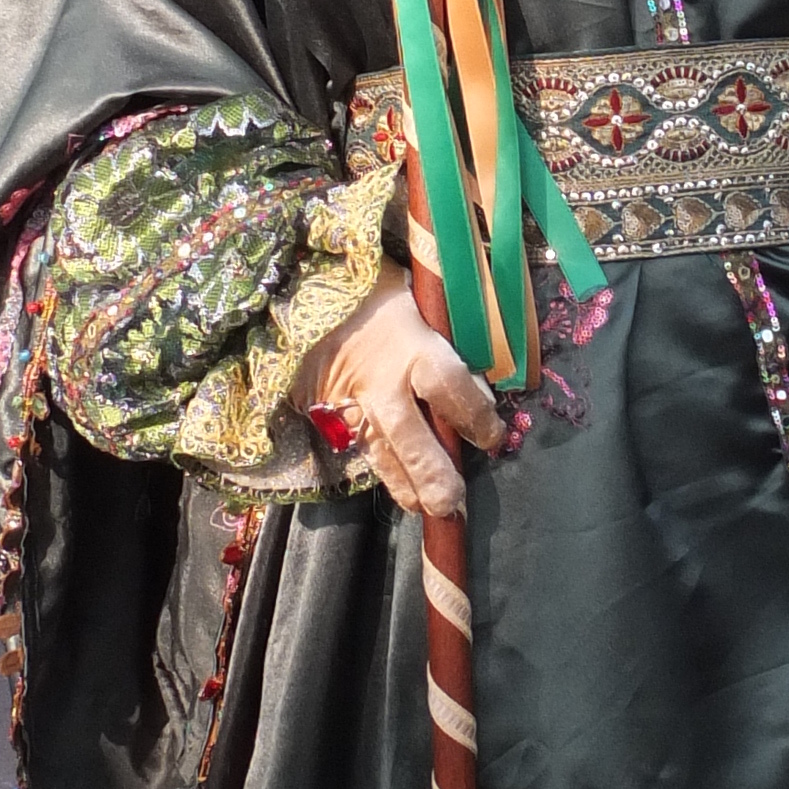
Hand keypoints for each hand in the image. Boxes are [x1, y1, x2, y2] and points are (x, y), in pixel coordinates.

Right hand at [295, 271, 502, 515]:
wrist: (296, 280)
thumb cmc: (370, 284)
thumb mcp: (417, 300)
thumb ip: (444, 344)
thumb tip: (473, 390)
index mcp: (411, 344)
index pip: (452, 390)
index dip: (476, 419)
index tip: (492, 437)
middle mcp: (380, 379)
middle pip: (410, 438)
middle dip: (431, 474)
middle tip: (450, 504)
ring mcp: (346, 398)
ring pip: (378, 451)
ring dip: (402, 483)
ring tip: (422, 508)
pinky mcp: (320, 407)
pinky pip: (353, 441)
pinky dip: (375, 463)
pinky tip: (392, 482)